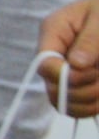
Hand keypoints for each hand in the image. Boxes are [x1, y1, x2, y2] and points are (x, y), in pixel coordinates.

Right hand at [40, 0, 98, 116]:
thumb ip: (90, 41)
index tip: (92, 73)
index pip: (44, 64)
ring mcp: (65, 70)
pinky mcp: (79, 82)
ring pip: (66, 103)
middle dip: (81, 92)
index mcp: (53, 33)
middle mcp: (55, 55)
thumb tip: (77, 65)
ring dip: (90, 101)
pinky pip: (80, 106)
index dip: (65, 76)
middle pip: (52, 89)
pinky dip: (95, 106)